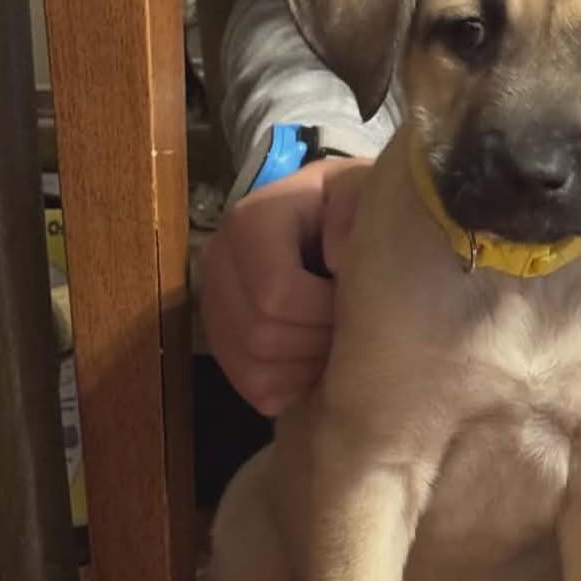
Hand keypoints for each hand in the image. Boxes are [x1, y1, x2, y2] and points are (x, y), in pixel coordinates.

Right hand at [198, 157, 371, 414]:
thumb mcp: (366, 192)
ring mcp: (214, 306)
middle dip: (319, 341)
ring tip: (338, 342)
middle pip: (262, 336)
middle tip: (353, 327)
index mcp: (250, 221)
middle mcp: (218, 262)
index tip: (356, 299)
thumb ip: (353, 212)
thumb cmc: (359, 208)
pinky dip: (295, 385)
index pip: (275, 293)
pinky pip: (253, 388)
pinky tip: (319, 358)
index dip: (323, 311)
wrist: (343, 226)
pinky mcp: (222, 342)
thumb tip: (334, 258)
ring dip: (310, 366)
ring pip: (255, 368)